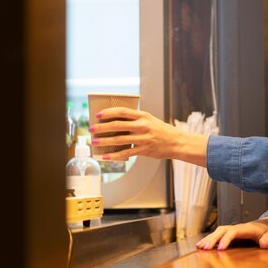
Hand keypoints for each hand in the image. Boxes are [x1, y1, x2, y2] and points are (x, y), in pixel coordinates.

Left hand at [89, 107, 208, 165]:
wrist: (176, 142)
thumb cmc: (161, 130)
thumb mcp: (150, 120)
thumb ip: (135, 120)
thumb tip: (115, 123)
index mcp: (143, 116)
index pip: (122, 111)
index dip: (109, 112)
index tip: (98, 115)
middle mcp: (142, 126)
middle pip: (117, 125)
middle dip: (101, 127)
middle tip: (91, 129)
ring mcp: (142, 138)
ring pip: (118, 139)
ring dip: (104, 141)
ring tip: (95, 142)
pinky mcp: (143, 150)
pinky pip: (125, 152)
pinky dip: (113, 155)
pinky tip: (105, 156)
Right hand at [196, 215, 267, 250]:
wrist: (267, 224)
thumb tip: (264, 244)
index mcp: (246, 228)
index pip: (234, 232)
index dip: (226, 239)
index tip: (220, 248)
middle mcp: (237, 227)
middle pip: (222, 230)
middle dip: (213, 238)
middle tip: (204, 248)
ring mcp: (232, 229)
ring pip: (218, 231)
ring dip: (208, 238)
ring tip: (198, 247)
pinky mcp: (230, 234)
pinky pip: (218, 235)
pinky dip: (209, 239)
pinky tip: (201, 245)